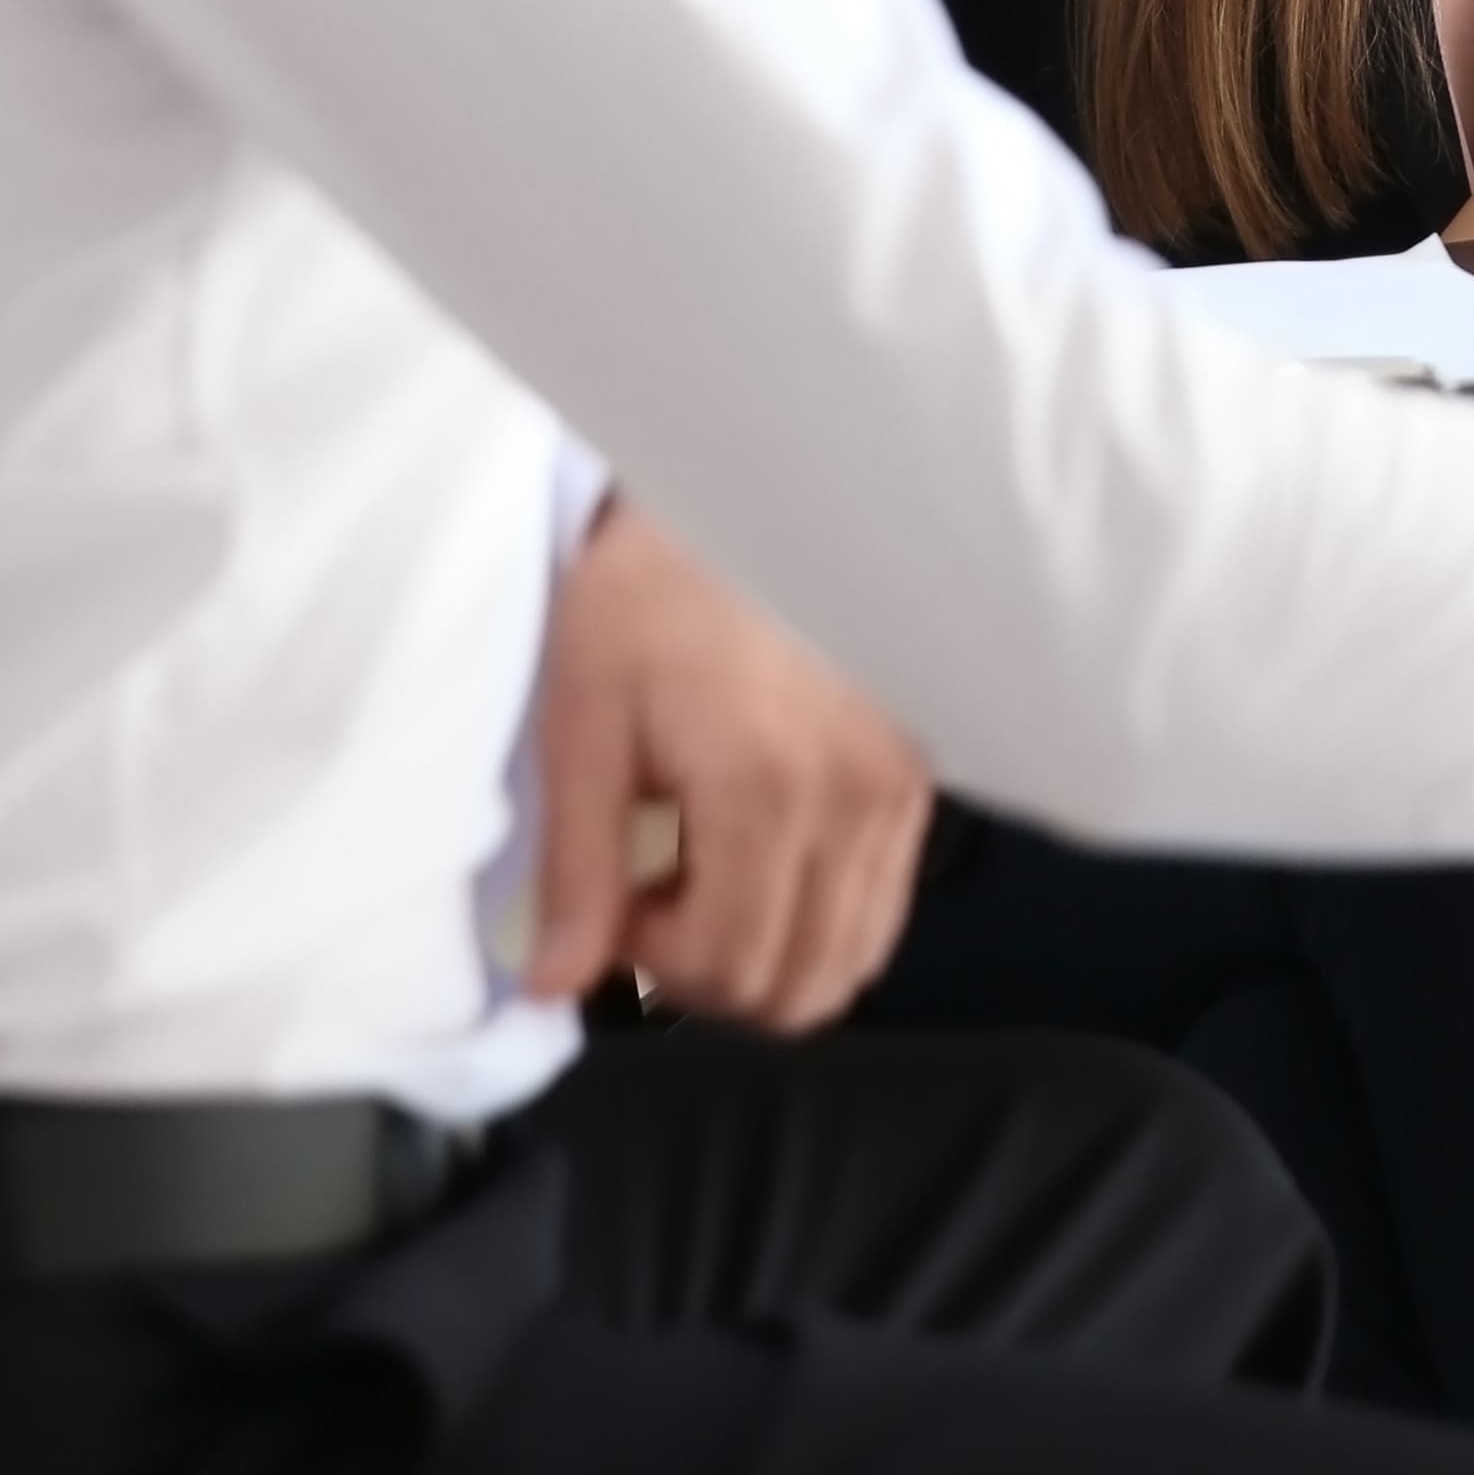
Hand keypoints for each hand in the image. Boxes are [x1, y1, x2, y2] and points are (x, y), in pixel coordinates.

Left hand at [520, 502, 932, 1032]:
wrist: (751, 488)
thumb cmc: (654, 587)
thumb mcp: (586, 720)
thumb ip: (578, 867)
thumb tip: (556, 987)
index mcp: (765, 786)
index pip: (727, 965)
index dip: (651, 959)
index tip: (612, 894)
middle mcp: (854, 800)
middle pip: (798, 986)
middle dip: (710, 973)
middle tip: (653, 900)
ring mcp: (899, 791)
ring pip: (849, 959)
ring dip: (766, 950)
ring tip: (703, 873)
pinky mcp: (918, 776)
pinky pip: (879, 903)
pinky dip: (815, 912)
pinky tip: (756, 846)